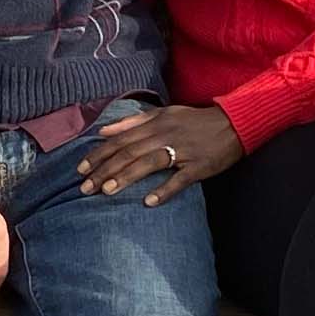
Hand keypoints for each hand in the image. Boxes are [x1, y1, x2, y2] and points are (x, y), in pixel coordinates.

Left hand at [79, 103, 242, 205]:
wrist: (234, 123)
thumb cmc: (195, 120)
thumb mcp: (164, 113)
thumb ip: (133, 121)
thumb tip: (104, 131)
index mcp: (155, 123)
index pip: (119, 140)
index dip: (99, 154)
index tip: (80, 169)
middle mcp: (164, 135)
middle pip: (128, 153)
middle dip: (104, 170)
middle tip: (84, 187)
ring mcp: (182, 151)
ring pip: (148, 164)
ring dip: (125, 178)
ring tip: (105, 191)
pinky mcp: (199, 166)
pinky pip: (179, 180)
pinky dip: (164, 190)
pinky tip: (148, 202)